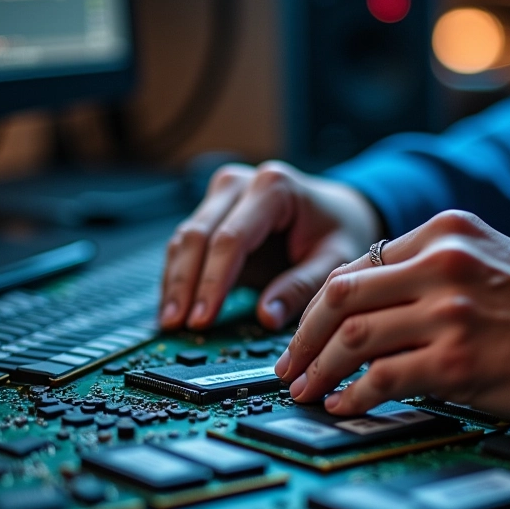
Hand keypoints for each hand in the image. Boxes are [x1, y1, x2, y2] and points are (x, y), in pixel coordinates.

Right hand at [160, 161, 382, 330]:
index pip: (232, 238)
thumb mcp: (336, 260)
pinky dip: (179, 276)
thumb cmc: (339, 232)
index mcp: (274, 187)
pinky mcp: (213, 212)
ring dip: (175, 282)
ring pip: (185, 239)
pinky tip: (173, 306)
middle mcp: (241, 183)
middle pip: (199, 235)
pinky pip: (186, 245)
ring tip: (170, 322)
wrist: (339, 211)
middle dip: (186, 284)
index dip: (213, 282)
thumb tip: (267, 316)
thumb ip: (302, 286)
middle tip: (178, 325)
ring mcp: (223, 195)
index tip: (203, 317)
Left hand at [275, 211, 509, 433]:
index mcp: (445, 233)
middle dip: (302, 336)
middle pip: (340, 296)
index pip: (356, 266)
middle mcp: (443, 263)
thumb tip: (370, 307)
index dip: (319, 306)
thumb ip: (429, 271)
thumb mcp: (489, 262)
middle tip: (287, 366)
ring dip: (318, 368)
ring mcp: (449, 311)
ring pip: (351, 337)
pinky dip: (353, 395)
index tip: (305, 334)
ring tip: (304, 391)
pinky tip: (342, 406)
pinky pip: (381, 377)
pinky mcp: (458, 360)